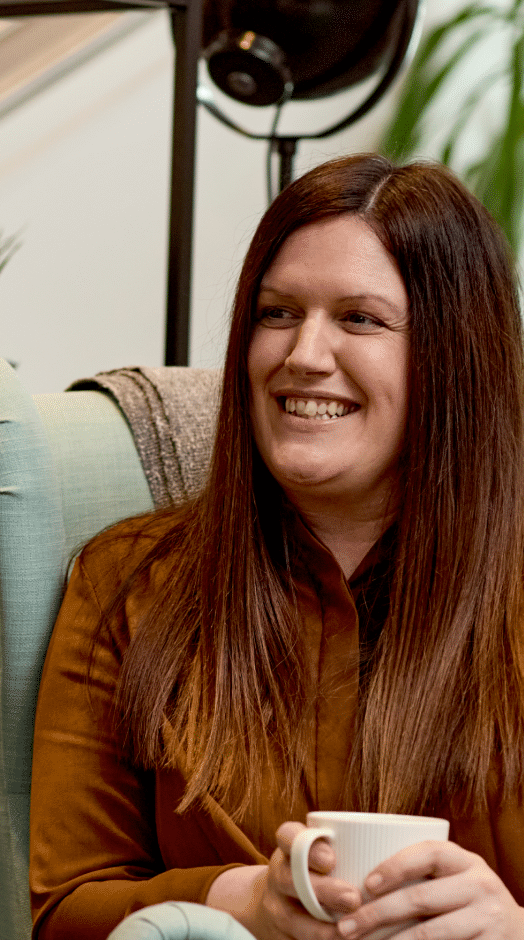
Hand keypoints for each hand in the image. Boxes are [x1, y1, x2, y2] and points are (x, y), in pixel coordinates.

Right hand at [206, 820, 360, 938]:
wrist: (275, 904)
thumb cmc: (313, 869)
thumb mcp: (319, 849)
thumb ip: (343, 844)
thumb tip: (393, 837)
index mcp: (287, 846)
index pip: (290, 836)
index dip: (307, 846)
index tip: (331, 858)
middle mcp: (277, 873)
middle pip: (292, 879)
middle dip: (322, 890)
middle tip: (353, 898)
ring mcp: (275, 906)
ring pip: (292, 917)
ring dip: (320, 927)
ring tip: (347, 932)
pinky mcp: (279, 934)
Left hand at [337, 839, 523, 939]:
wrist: (517, 933)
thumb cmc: (469, 901)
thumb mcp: (456, 878)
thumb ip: (423, 873)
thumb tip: (358, 877)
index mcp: (466, 861)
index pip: (429, 854)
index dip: (395, 865)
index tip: (366, 884)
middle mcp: (480, 886)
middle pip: (420, 898)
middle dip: (376, 914)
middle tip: (346, 926)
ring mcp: (487, 919)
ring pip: (427, 934)